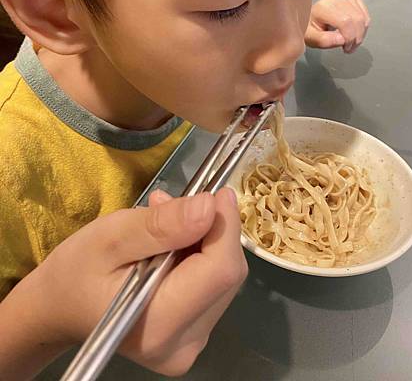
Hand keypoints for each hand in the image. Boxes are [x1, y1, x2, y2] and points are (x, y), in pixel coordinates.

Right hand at [29, 187, 246, 376]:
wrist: (58, 308)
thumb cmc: (76, 271)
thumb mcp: (110, 236)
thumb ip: (160, 225)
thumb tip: (208, 207)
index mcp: (159, 324)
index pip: (220, 271)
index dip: (224, 227)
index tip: (215, 193)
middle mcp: (183, 345)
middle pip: (226, 275)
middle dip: (212, 231)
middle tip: (176, 204)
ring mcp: (190, 345)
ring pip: (224, 279)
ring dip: (205, 241)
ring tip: (164, 222)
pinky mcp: (193, 336)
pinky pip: (213, 287)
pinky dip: (199, 257)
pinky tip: (171, 243)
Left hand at [305, 0, 370, 52]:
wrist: (309, 18)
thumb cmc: (309, 28)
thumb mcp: (311, 38)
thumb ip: (324, 40)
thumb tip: (342, 39)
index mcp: (324, 7)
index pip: (346, 22)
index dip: (350, 38)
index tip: (346, 48)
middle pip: (357, 19)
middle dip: (356, 38)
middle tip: (349, 48)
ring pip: (362, 17)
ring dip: (360, 34)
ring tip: (351, 42)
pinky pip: (364, 14)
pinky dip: (362, 27)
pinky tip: (354, 33)